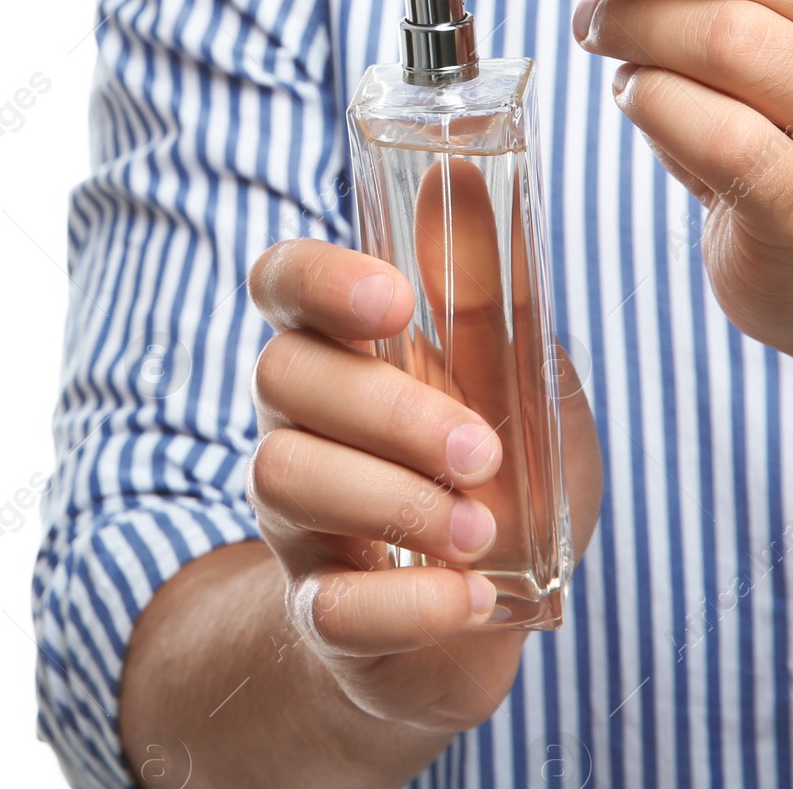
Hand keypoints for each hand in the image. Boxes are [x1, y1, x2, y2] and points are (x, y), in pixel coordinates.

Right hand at [246, 234, 601, 731]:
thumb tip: (455, 176)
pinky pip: (329, 606)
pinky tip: (470, 597)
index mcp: (342, 352)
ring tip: (483, 531)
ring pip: (284, 476)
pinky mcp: (320, 615)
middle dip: (389, 410)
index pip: (281, 282)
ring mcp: (297, 521)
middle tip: (481, 452)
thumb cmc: (493, 477)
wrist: (475, 617)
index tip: (395, 301)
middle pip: (280, 376)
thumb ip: (487, 292)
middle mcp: (298, 424)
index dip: (321, 281)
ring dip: (398, 501)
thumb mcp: (512, 379)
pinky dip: (408, 601)